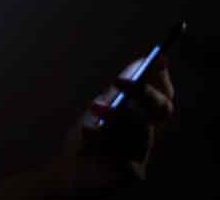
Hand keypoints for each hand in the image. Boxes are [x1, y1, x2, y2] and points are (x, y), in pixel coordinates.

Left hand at [55, 54, 175, 193]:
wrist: (69, 171)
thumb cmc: (88, 138)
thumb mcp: (100, 108)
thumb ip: (119, 90)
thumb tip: (141, 61)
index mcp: (142, 119)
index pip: (162, 97)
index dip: (163, 79)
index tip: (157, 60)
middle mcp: (147, 135)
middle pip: (160, 110)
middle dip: (145, 92)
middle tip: (121, 80)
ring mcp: (142, 155)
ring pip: (140, 128)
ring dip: (116, 115)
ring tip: (95, 109)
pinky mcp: (132, 173)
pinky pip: (126, 152)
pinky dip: (104, 138)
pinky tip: (90, 132)